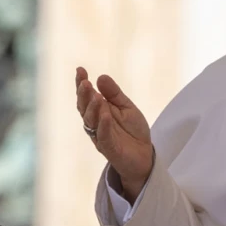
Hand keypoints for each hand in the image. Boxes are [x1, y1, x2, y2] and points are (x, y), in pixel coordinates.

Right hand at [75, 67, 153, 202]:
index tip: (80, 69)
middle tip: (84, 82)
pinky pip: (103, 136)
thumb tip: (101, 76)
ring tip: (96, 96)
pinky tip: (105, 115)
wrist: (144, 155)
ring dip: (93, 108)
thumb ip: (114, 94)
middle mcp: (95, 123)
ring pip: (91, 121)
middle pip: (85, 108)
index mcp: (99, 112)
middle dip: (83, 95)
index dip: (81, 84)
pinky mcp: (109, 148)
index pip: (87, 97)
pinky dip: (104, 125)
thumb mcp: (126, 107)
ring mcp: (101, 136)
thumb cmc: (133, 131)